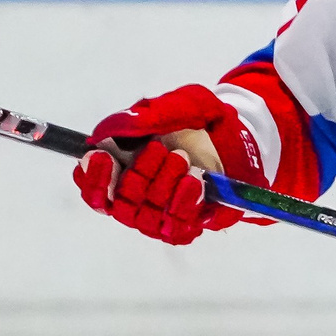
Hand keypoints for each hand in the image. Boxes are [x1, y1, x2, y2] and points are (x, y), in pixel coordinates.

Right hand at [73, 84, 263, 245]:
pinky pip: (176, 228)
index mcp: (124, 169)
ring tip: (181, 160)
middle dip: (137, 176)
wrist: (241, 135)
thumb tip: (99, 136)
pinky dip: (182, 204)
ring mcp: (161, 214)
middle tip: (158, 150)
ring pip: (146, 217)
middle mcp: (138, 196)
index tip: (101, 156)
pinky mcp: (186, 224)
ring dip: (161, 187)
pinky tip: (194, 183)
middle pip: (119, 204)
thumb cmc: (202, 120)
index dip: (93, 178)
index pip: (94, 189)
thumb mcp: (177, 106)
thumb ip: (141, 119)